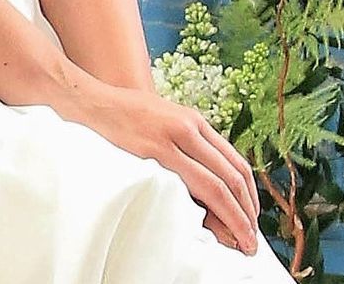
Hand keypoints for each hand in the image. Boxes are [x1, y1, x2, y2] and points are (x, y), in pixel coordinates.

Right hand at [53, 68, 262, 255]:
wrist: (90, 103)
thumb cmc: (125, 118)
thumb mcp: (163, 124)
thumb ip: (186, 149)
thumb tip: (209, 190)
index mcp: (193, 121)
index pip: (235, 162)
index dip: (249, 194)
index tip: (252, 218)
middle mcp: (187, 128)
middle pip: (232, 175)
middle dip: (247, 211)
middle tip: (252, 238)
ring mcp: (170, 141)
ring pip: (216, 185)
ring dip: (234, 216)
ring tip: (241, 239)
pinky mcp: (151, 155)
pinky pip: (187, 187)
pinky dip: (206, 211)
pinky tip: (210, 228)